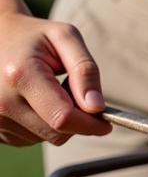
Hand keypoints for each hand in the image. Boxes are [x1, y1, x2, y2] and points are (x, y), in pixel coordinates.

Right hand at [0, 12, 110, 146]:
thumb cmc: (34, 36)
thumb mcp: (66, 38)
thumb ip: (85, 71)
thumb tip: (97, 107)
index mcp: (21, 75)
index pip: (63, 117)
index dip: (91, 124)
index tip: (107, 123)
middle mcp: (2, 102)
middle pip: (56, 133)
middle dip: (76, 120)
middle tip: (73, 91)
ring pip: (44, 139)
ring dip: (58, 121)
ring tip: (50, 91)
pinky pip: (28, 140)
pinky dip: (41, 125)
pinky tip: (36, 101)